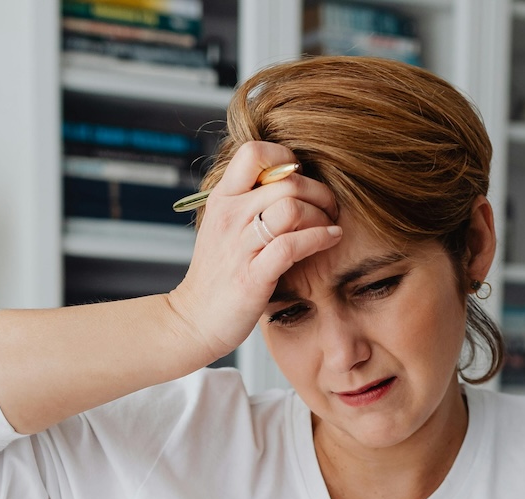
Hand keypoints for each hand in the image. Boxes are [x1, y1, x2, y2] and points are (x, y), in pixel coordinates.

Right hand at [167, 141, 341, 360]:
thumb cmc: (218, 275)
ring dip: (321, 214)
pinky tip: (330, 239)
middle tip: (329, 207)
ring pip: (291, 208)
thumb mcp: (225, 227)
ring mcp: (239, 246)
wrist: (194, 320)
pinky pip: (291, 245)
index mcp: (223, 199)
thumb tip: (288, 178)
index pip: (254, 152)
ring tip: (330, 224)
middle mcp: (229, 216)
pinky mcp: (252, 275)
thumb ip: (250, 202)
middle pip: (286, 181)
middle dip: (319, 191)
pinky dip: (319, 238)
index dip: (285, 158)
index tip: (300, 178)